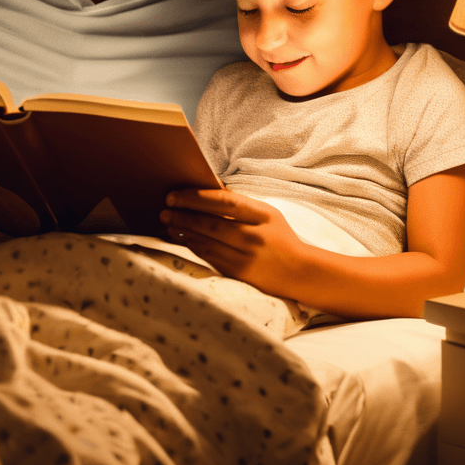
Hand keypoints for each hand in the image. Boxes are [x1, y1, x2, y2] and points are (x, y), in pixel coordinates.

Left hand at [160, 189, 307, 296]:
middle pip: (212, 223)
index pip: (225, 202)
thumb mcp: (268, 214)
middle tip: (164, 208)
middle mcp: (254, 236)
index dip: (197, 197)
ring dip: (184, 231)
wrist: (299, 272)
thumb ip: (242, 204)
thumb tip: (211, 190)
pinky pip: (210, 257)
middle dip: (184, 215)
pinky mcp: (239, 274)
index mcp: (263, 216)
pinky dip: (193, 246)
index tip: (177, 195)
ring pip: (207, 242)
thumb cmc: (281, 238)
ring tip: (168, 222)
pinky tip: (181, 238)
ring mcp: (246, 257)